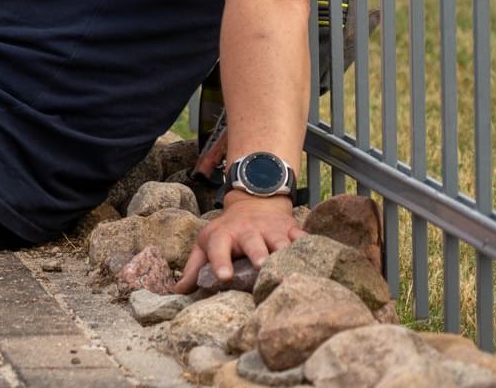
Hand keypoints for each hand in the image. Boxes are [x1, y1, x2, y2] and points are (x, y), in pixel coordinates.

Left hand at [174, 194, 302, 293]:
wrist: (253, 203)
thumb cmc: (227, 232)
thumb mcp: (206, 243)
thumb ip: (193, 268)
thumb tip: (178, 291)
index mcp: (223, 236)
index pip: (218, 248)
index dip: (220, 261)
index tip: (223, 277)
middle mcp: (247, 231)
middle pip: (252, 242)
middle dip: (257, 252)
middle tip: (261, 265)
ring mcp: (270, 229)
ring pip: (279, 240)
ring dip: (285, 250)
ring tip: (290, 264)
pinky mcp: (290, 228)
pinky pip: (302, 237)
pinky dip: (309, 246)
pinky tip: (317, 257)